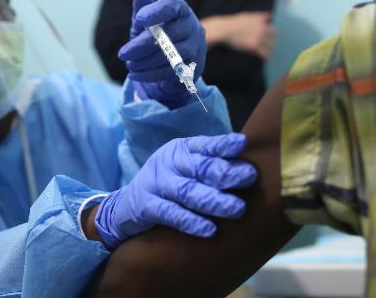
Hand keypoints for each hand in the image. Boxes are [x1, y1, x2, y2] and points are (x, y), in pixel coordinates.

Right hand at [94, 133, 256, 247]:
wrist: (124, 207)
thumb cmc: (168, 184)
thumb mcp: (185, 168)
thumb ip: (211, 164)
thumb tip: (250, 165)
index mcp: (181, 149)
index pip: (205, 145)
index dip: (223, 144)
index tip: (242, 144)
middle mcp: (169, 163)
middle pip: (199, 166)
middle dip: (225, 172)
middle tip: (249, 178)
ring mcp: (156, 183)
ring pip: (187, 191)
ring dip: (214, 200)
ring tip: (237, 209)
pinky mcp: (146, 206)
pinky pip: (170, 214)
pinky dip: (190, 222)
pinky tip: (209, 230)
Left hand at [118, 0, 205, 106]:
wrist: (172, 61)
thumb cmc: (157, 34)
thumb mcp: (146, 22)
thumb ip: (143, 9)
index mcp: (180, 10)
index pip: (171, 8)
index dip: (156, 12)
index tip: (138, 19)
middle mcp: (192, 27)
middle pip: (169, 35)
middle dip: (143, 45)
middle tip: (123, 54)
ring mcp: (196, 48)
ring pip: (172, 55)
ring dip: (146, 61)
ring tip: (129, 65)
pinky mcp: (193, 68)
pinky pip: (172, 71)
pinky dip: (151, 74)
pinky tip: (135, 74)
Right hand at [202, 11, 276, 59]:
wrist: (224, 29)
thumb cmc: (234, 22)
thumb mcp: (248, 16)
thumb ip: (260, 16)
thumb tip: (270, 15)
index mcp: (261, 22)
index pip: (274, 31)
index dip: (272, 36)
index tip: (269, 40)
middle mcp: (262, 29)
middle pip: (272, 40)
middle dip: (271, 44)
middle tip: (268, 49)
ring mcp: (258, 38)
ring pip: (269, 47)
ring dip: (269, 51)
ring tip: (267, 55)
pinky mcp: (253, 46)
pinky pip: (263, 54)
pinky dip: (265, 57)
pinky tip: (264, 59)